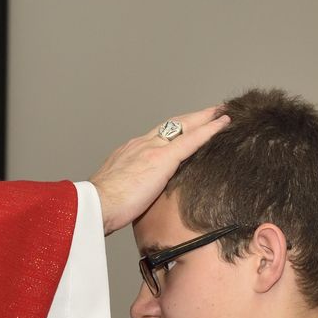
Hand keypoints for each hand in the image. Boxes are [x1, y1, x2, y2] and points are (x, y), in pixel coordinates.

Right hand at [88, 108, 229, 234]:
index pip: (157, 138)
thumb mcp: (118, 192)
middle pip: (172, 125)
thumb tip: (140, 199)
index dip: (174, 131)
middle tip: (211, 110)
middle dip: (192, 117)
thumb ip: (131, 188)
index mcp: (129, 153)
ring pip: (184, 126)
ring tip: (221, 112)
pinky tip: (223, 123)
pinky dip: (209, 130)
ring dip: (204, 118)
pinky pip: (192, 140)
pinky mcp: (162, 159)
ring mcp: (152, 149)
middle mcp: (140, 144)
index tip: (186, 127)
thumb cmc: (102, 207)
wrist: (94, 205)